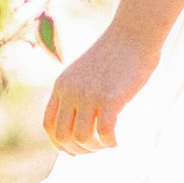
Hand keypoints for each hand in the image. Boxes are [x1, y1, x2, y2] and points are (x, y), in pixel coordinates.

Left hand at [43, 20, 157, 152]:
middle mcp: (71, 91)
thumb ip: (79, 91)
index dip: (59, 143)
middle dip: (78, 150)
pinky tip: (118, 141)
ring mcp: (89, 95)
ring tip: (108, 144)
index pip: (49, 125)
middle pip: (63, 135)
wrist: (134, 33)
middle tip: (96, 149)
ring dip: (96, 147)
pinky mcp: (110, 98)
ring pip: (83, 138)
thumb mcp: (86, 72)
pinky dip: (111, 143)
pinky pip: (105, 133)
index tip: (75, 150)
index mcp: (62, 85)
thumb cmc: (116, 53)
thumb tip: (82, 120)